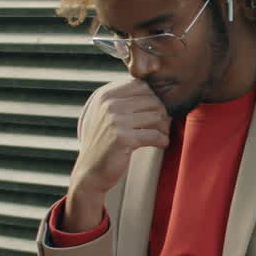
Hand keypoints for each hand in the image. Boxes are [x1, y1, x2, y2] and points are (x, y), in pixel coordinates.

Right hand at [63, 79, 169, 229]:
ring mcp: (115, 120)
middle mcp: (108, 104)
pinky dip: (163, 140)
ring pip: (157, 116)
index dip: (154, 98)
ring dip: (165, 128)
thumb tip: (153, 84)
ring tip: (161, 135)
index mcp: (105, 95)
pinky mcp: (122, 138)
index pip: (141, 85)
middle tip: (163, 126)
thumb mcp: (107, 114)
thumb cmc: (104, 142)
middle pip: (152, 99)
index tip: (155, 112)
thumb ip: (123, 98)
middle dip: (163, 113)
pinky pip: (155, 135)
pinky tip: (161, 144)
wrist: (90, 171)